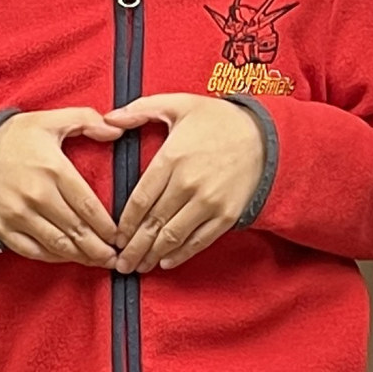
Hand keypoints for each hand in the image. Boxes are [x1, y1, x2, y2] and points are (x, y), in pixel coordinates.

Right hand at [0, 108, 123, 266]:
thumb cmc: (15, 136)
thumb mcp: (51, 120)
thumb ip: (86, 120)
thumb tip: (118, 129)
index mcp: (52, 169)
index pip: (88, 205)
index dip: (108, 226)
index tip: (121, 236)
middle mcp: (36, 195)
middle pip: (77, 230)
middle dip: (100, 248)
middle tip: (117, 257)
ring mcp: (17, 214)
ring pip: (58, 245)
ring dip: (82, 257)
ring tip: (100, 262)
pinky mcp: (2, 227)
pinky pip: (33, 251)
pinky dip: (54, 258)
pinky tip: (69, 258)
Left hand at [104, 92, 265, 270]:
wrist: (265, 135)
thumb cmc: (218, 119)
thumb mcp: (178, 104)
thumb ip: (140, 110)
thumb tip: (108, 118)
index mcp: (172, 158)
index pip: (140, 199)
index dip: (125, 223)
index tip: (115, 236)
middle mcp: (188, 183)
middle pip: (152, 223)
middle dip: (133, 247)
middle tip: (119, 263)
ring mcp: (209, 202)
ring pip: (172, 237)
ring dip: (152, 255)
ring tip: (138, 267)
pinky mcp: (226, 215)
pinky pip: (199, 241)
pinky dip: (181, 255)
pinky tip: (166, 262)